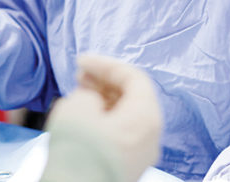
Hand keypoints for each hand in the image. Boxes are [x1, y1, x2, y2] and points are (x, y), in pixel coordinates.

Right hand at [44, 55, 161, 181]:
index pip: (134, 77)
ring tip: (78, 94)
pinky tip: (83, 118)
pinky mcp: (127, 167)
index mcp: (147, 117)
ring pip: (127, 116)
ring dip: (104, 100)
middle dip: (106, 82)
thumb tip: (93, 102)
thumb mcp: (78, 107)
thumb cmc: (79, 152)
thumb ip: (90, 93)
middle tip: (81, 76)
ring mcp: (141, 155)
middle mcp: (151, 136)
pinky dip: (104, 119)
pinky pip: (121, 134)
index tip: (82, 62)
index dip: (106, 64)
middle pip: (134, 97)